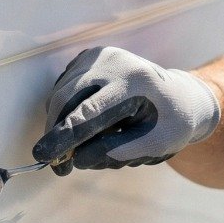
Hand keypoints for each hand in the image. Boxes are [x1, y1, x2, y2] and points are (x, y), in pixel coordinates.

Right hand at [31, 47, 220, 174]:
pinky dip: (68, 112)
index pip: (90, 111)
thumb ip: (119, 152)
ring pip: (61, 95)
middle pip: (66, 99)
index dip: (64, 136)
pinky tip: (91, 123)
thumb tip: (78, 159)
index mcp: (136, 81)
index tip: (43, 156)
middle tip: (60, 166)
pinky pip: (64, 89)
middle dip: (57, 134)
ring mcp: (99, 56)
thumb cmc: (172, 123)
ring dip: (63, 125)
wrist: (180, 97)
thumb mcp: (157, 144)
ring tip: (88, 144)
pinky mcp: (88, 58)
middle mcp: (114, 61)